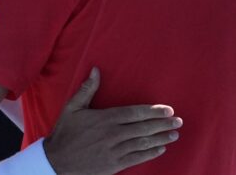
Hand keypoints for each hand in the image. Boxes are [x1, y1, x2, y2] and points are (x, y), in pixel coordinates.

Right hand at [45, 68, 182, 174]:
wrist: (57, 161)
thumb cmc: (65, 132)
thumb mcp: (72, 107)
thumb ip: (87, 89)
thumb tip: (95, 70)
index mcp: (104, 118)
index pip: (134, 113)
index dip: (153, 111)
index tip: (168, 110)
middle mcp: (113, 134)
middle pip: (143, 128)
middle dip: (163, 124)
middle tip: (178, 121)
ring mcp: (115, 151)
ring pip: (143, 143)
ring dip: (161, 138)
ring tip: (174, 134)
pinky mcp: (114, 165)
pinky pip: (137, 158)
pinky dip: (151, 153)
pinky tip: (160, 148)